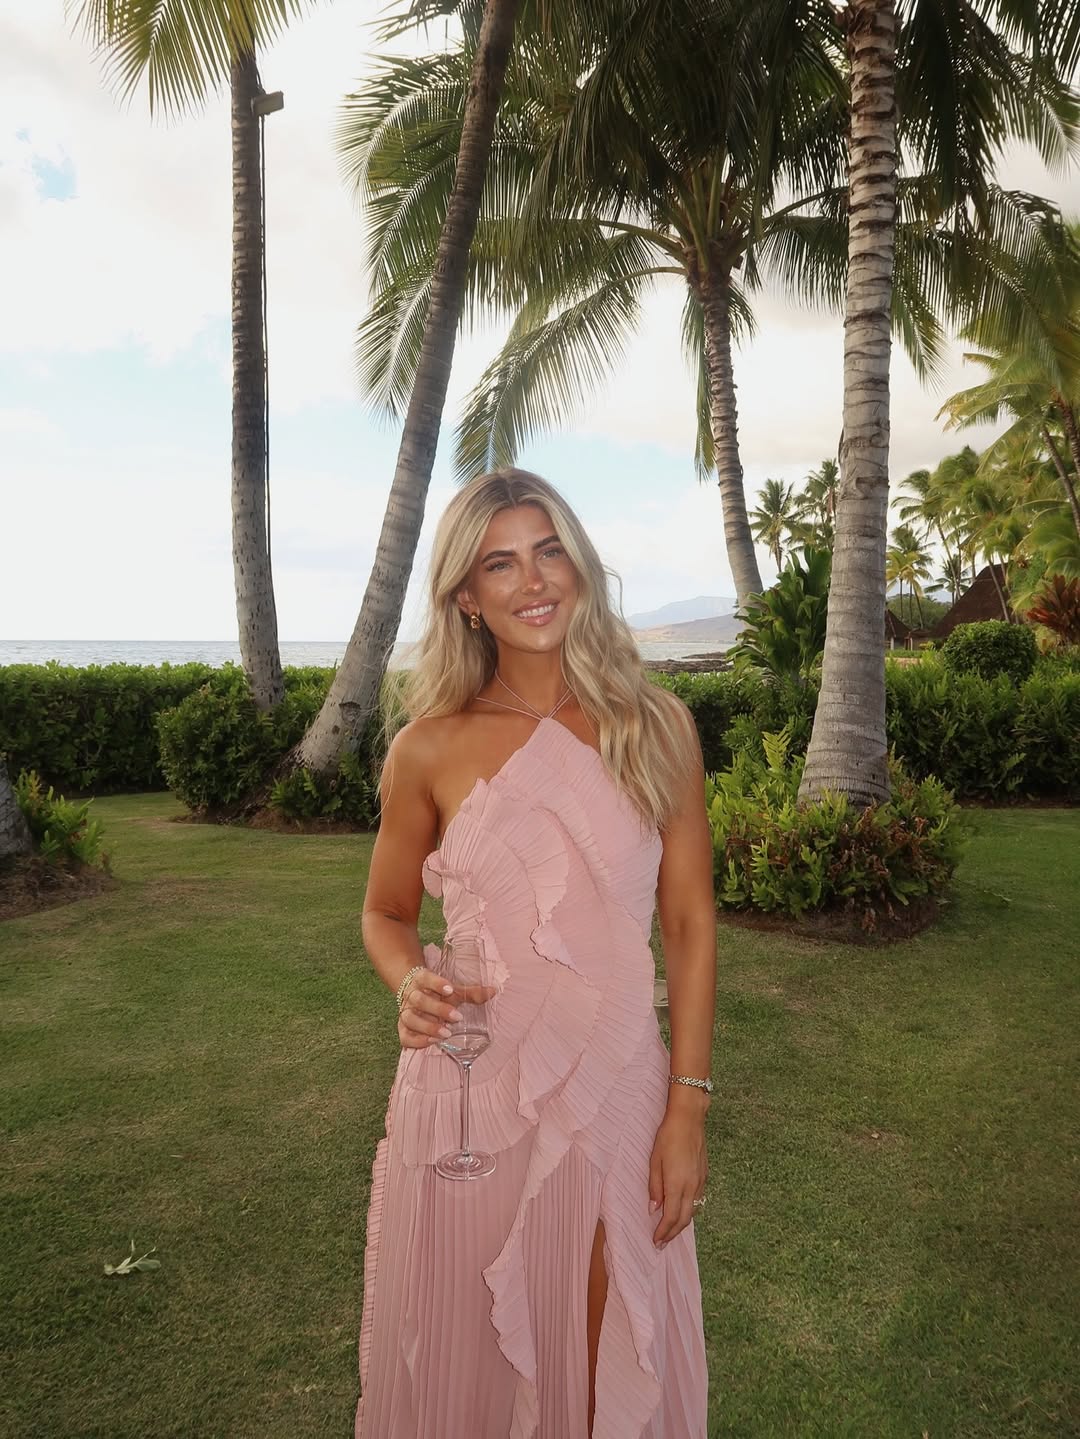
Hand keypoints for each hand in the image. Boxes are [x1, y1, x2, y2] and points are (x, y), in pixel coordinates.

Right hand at [397, 969, 495, 1049]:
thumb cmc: (438, 993)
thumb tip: (493, 991)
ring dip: (428, 1026)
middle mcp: (411, 995)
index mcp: (422, 980)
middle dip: (437, 1009)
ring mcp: (405, 1012)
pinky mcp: (402, 1028)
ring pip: (410, 1018)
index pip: (426, 978)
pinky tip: (431, 1042)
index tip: (450, 989)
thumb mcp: (454, 990)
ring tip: (445, 1033)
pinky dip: (417, 1040)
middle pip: (419, 1000)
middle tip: (457, 1017)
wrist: (414, 994)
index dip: (436, 983)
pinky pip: (404, 1036)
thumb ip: (472, 992)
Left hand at [648, 1110, 707, 1247]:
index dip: (663, 1232)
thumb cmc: (668, 1136)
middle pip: (684, 1219)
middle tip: (662, 1243)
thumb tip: (654, 1208)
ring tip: (670, 1230)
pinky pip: (698, 1200)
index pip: (671, 1217)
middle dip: (672, 1234)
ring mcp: (701, 1181)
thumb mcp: (654, 1160)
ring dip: (681, 1224)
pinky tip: (682, 1210)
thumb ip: (655, 1186)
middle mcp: (692, 1186)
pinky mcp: (705, 1175)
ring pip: (693, 1211)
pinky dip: (689, 1210)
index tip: (655, 1241)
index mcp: (677, 1184)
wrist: (689, 1118)